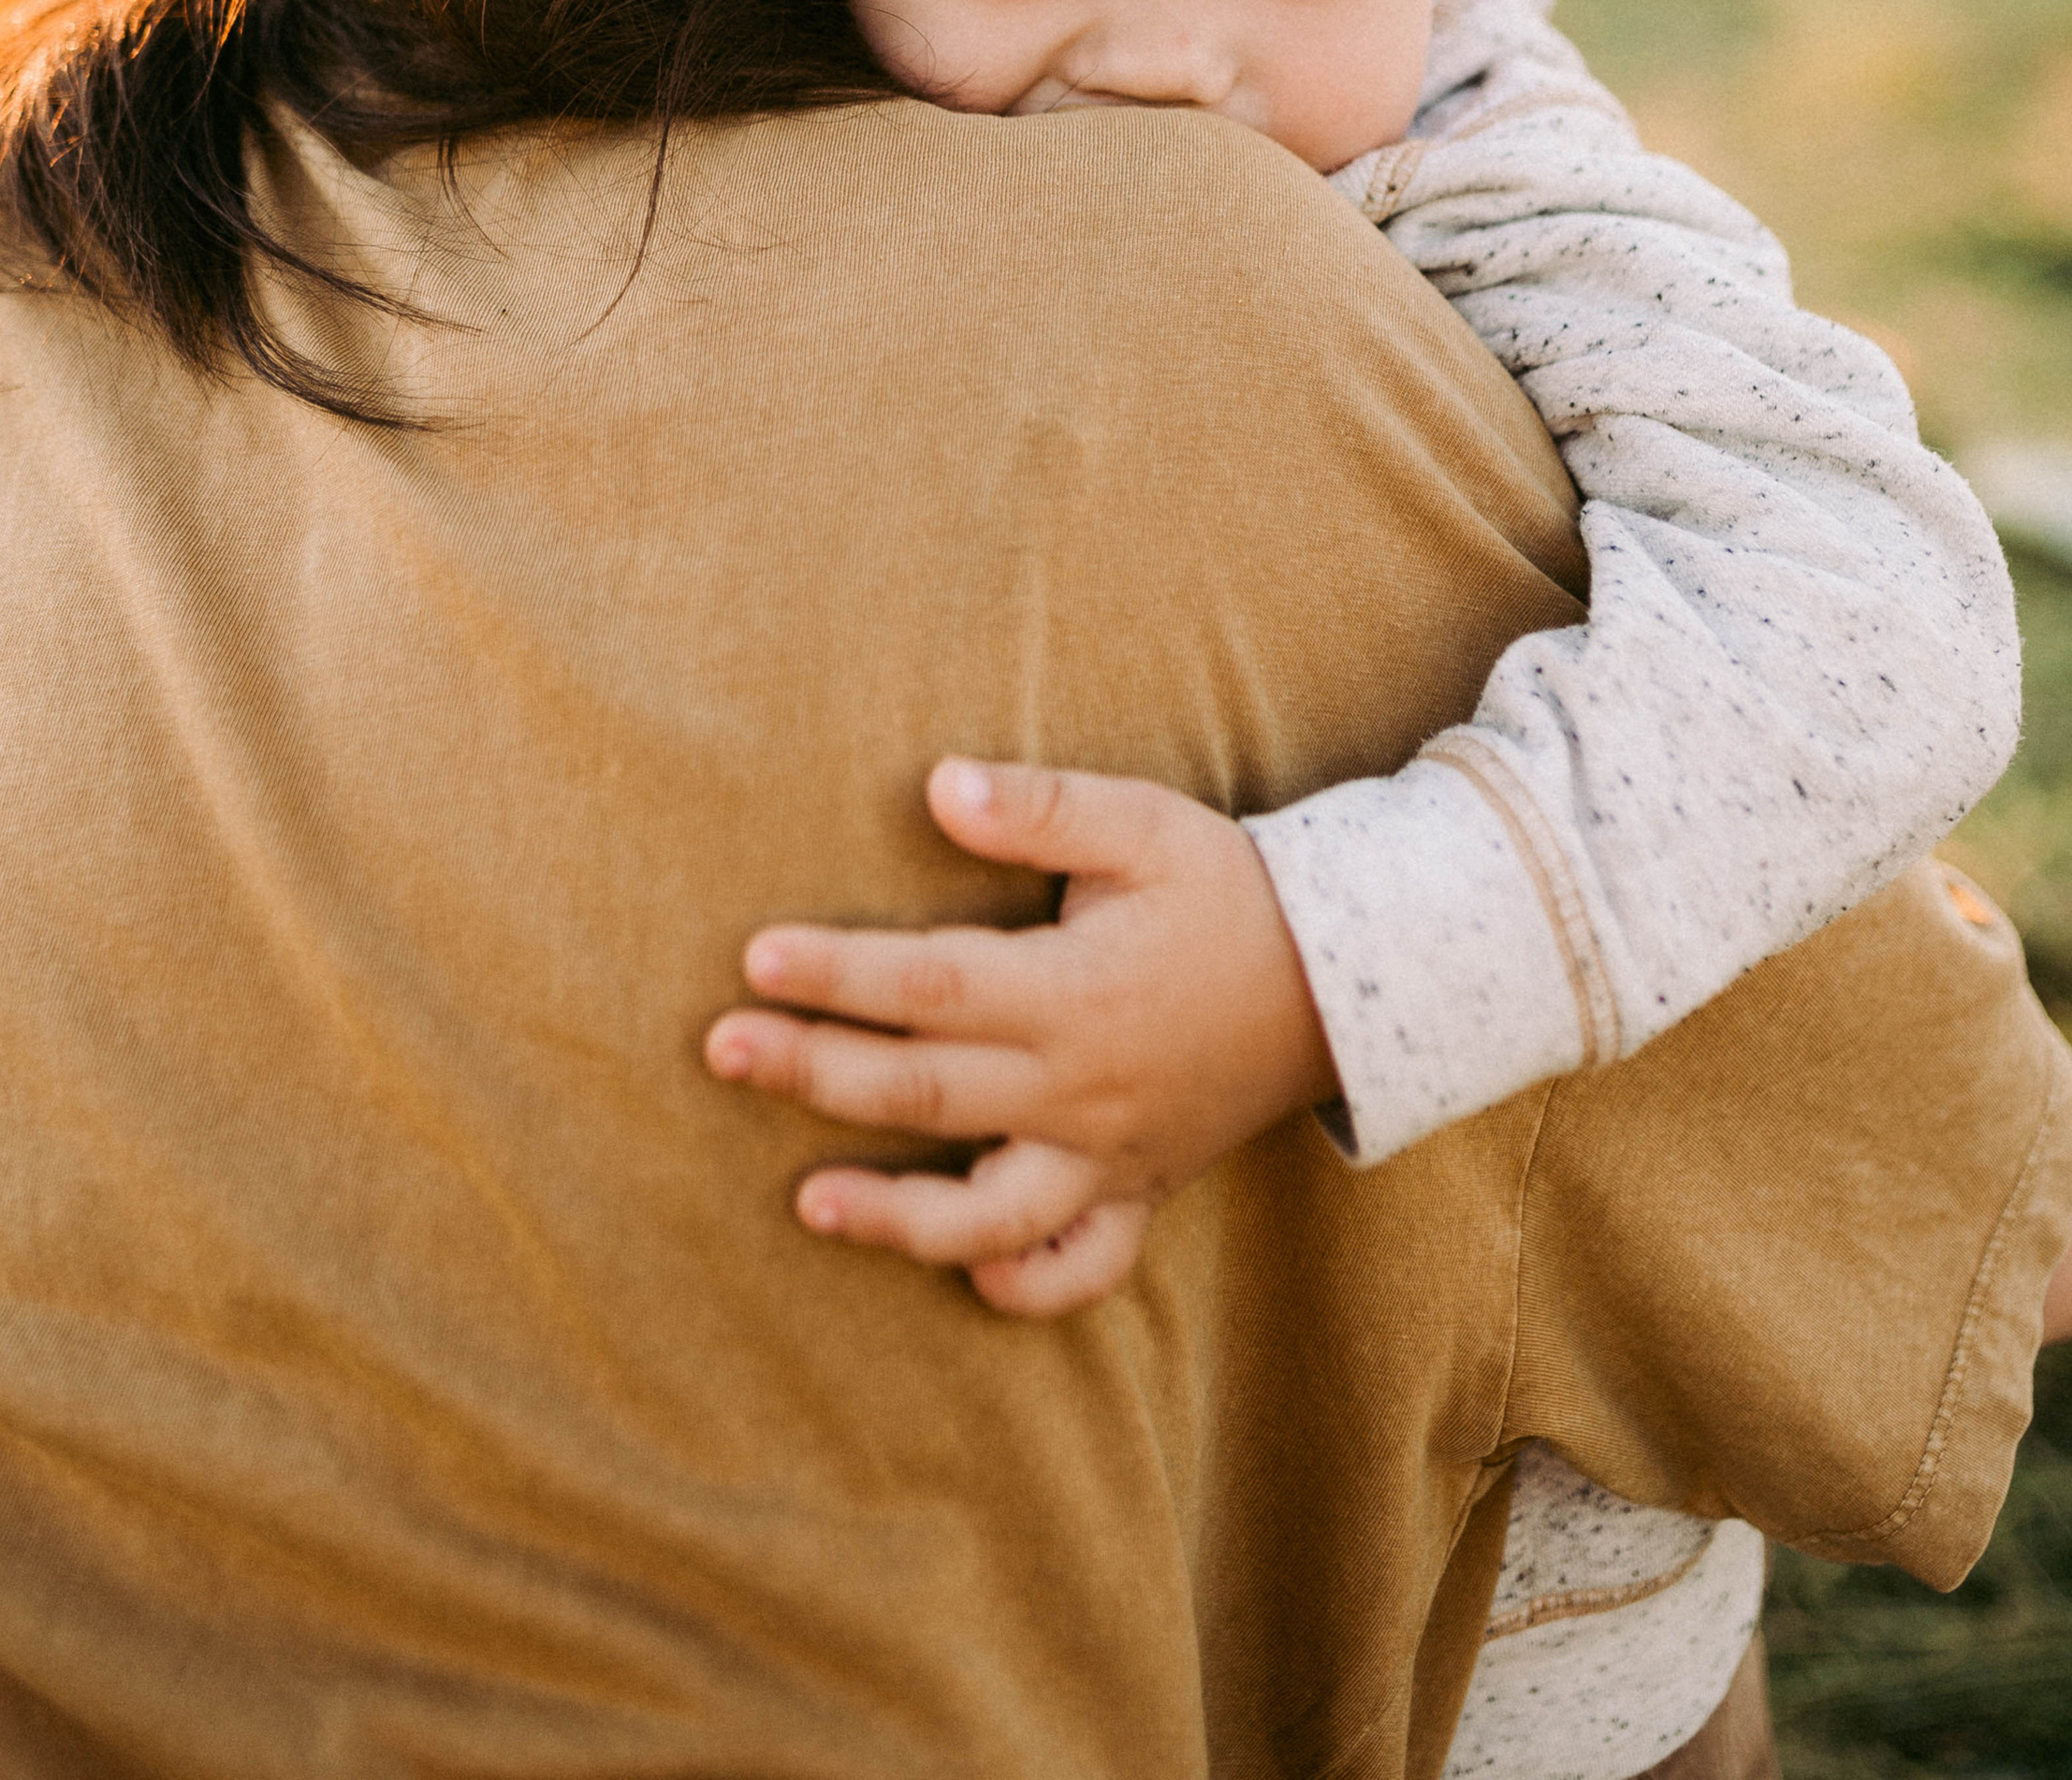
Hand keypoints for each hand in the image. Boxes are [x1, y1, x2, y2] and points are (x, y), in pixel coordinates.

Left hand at [704, 758, 1339, 1318]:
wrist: (1349, 978)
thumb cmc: (1232, 890)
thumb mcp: (1146, 823)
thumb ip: (1042, 807)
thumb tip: (939, 785)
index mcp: (1075, 993)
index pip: (932, 985)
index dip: (839, 974)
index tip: (756, 959)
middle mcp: (1081, 1090)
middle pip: (927, 1093)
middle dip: (816, 1074)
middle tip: (721, 1052)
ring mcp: (1109, 1156)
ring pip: (988, 1214)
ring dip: (892, 1215)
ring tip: (807, 1201)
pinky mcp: (1139, 1191)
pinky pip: (1080, 1268)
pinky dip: (1022, 1286)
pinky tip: (962, 1277)